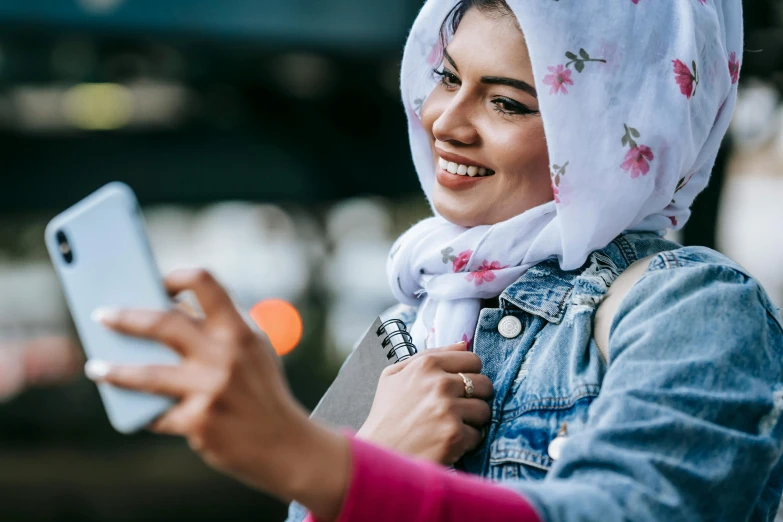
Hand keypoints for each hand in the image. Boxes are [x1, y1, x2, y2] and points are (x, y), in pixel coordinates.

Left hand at [85, 269, 349, 520]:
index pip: (205, 282)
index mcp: (240, 329)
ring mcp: (210, 389)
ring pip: (146, 374)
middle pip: (162, 323)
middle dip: (124, 317)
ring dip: (114, 370)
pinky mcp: (198, 423)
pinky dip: (145, 412)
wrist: (284, 443)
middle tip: (101, 315)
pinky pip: (157, 413)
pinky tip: (135, 410)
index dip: (173, 276)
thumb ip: (219, 325)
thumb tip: (166, 306)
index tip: (151, 281)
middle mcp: (226, 355)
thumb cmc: (260, 389)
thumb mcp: (252, 348)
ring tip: (96, 367)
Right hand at [357, 342, 492, 464]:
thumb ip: (428, 355)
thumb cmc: (385, 415)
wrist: (377, 453)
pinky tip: (446, 441)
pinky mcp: (454, 435)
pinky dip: (466, 441)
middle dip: (475, 396)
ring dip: (472, 420)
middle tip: (457, 408)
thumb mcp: (394, 375)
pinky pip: (478, 434)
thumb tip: (463, 344)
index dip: (469, 373)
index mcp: (426, 365)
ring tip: (450, 425)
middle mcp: (439, 384)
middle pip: (484, 383)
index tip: (460, 386)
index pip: (473, 359)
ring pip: (485, 409)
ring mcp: (448, 409)